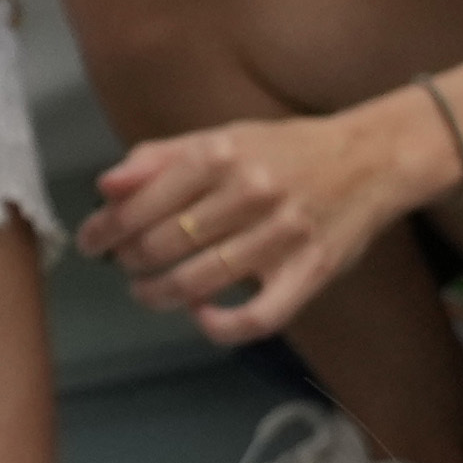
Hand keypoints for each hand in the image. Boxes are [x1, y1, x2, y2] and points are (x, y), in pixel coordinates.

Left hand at [82, 91, 456, 345]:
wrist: (371, 160)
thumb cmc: (288, 152)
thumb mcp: (223, 137)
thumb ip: (160, 157)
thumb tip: (105, 186)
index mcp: (223, 153)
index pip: (143, 200)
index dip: (106, 229)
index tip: (92, 242)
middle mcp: (251, 192)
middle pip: (165, 244)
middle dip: (130, 262)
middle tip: (124, 266)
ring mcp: (282, 236)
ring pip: (200, 281)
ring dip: (160, 294)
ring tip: (148, 291)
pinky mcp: (309, 273)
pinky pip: (257, 316)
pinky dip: (220, 326)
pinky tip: (200, 316)